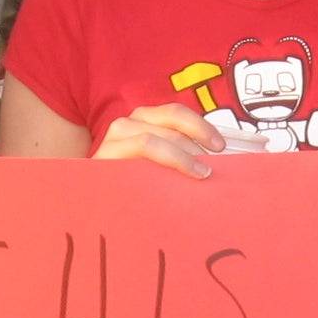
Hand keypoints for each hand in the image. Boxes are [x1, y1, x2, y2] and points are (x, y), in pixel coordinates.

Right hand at [93, 104, 222, 178]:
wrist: (96, 205)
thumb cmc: (133, 185)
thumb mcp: (159, 166)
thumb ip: (179, 155)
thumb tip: (216, 160)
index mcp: (144, 119)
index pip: (177, 113)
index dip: (201, 126)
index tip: (221, 146)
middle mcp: (128, 123)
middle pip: (171, 123)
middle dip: (196, 145)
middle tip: (212, 168)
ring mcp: (114, 138)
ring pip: (155, 138)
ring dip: (182, 156)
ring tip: (200, 174)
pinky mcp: (105, 155)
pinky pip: (140, 150)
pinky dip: (164, 160)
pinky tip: (174, 179)